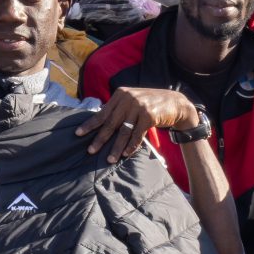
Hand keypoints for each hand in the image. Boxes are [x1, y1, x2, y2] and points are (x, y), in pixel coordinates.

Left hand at [75, 86, 196, 163]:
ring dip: (116, 147)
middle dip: (100, 139)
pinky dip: (131, 146)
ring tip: (109, 158)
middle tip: (90, 150)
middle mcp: (128, 98)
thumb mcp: (132, 100)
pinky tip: (125, 154)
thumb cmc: (150, 104)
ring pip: (123, 131)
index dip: (90, 124)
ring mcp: (139, 107)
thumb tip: (100, 122)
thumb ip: (118, 108)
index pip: (102, 112)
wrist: (175, 103)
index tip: (78, 133)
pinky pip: (137, 135)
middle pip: (110, 123)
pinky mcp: (149, 116)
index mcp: (120, 94)